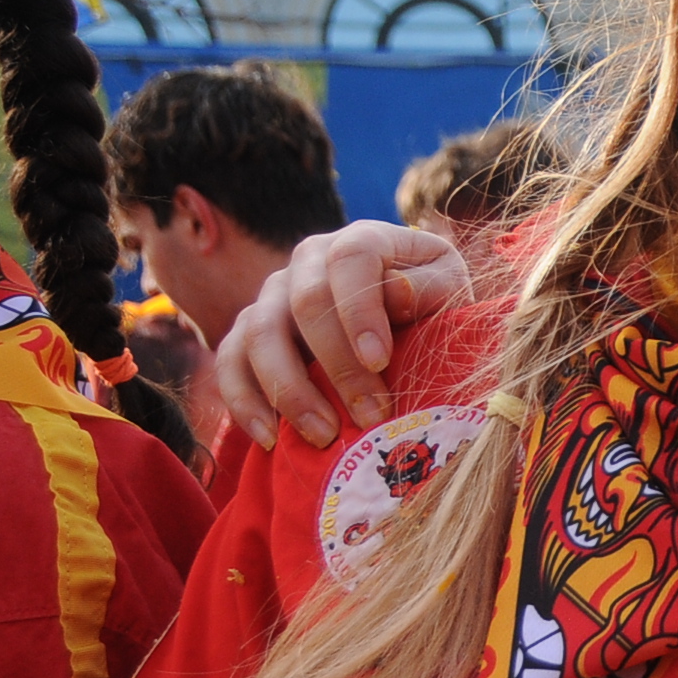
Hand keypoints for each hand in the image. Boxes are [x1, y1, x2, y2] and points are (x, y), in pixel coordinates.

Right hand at [214, 221, 471, 448]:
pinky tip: (269, 436)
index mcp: (361, 241)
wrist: (409, 323)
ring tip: (324, 435)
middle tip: (370, 416)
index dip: (360, 311)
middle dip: (337, 366)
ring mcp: (273, 294)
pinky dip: (244, 399)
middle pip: (305, 304)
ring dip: (289, 389)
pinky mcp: (250, 331)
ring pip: (259, 333)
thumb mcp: (447, 292)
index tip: (380, 361)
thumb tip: (395, 291)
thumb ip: (428, 288)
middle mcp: (308, 260)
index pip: (350, 260)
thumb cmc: (433, 307)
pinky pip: (230, 360)